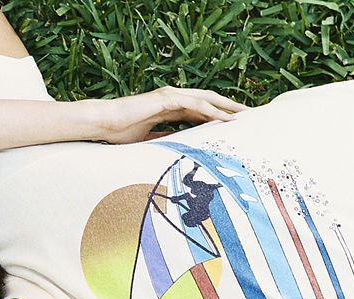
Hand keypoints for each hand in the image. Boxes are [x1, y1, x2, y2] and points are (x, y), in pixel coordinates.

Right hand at [94, 86, 245, 144]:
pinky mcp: (166, 98)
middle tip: (249, 117)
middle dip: (229, 108)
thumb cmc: (120, 132)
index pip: (200, 110)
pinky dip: (211, 110)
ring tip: (244, 115)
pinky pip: (194, 104)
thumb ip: (164, 138)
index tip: (234, 125)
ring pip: (206, 99)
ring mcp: (170, 96)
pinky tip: (225, 117)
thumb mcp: (148, 139)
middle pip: (208, 101)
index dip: (218, 116)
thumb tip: (176, 148)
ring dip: (226, 107)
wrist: (104, 123)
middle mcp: (173, 99)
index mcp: (169, 108)